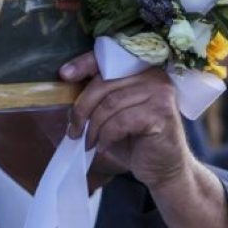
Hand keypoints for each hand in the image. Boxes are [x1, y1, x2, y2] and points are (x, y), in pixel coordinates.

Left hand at [63, 51, 192, 190]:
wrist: (164, 169)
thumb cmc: (136, 140)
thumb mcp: (114, 113)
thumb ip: (99, 97)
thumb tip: (67, 86)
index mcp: (141, 68)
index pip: (109, 58)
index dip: (83, 64)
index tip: (64, 75)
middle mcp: (153, 75)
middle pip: (104, 83)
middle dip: (83, 108)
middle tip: (74, 130)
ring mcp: (160, 93)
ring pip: (110, 104)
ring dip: (93, 127)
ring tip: (88, 142)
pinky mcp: (161, 114)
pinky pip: (121, 121)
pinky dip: (107, 136)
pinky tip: (103, 146)